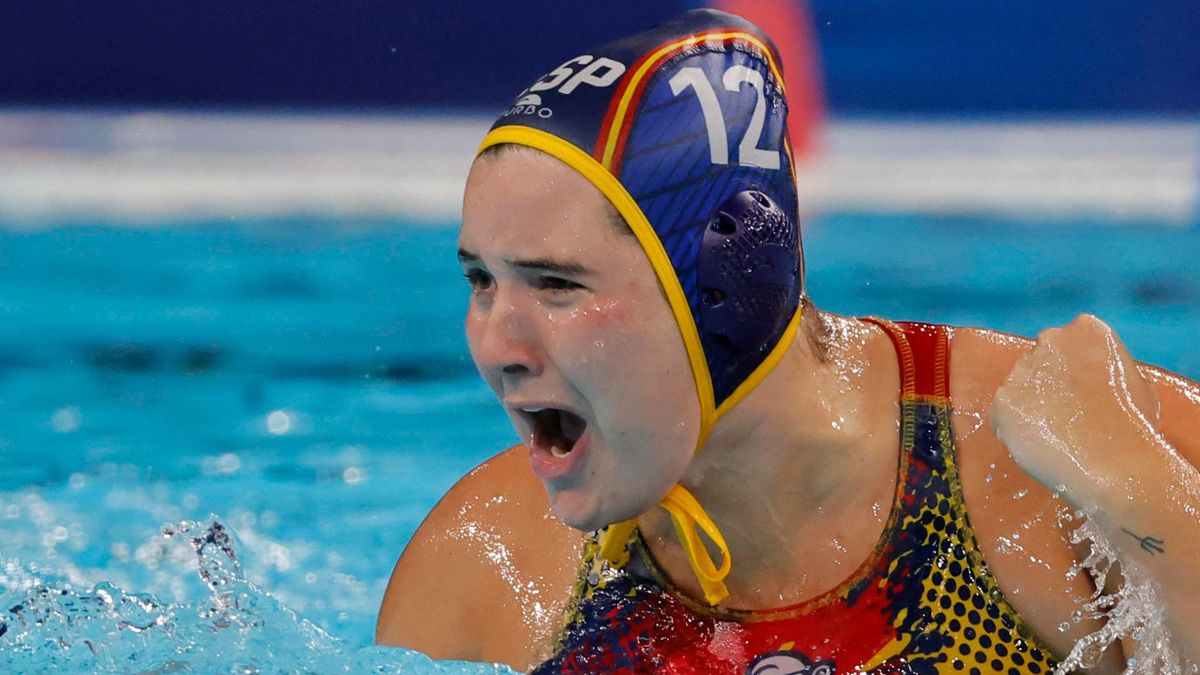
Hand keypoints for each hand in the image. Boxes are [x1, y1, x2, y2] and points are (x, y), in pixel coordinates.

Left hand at [991, 314, 1160, 508]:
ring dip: (1030, 407)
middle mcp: (1050, 340)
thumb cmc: (1135, 428)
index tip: (1081, 392)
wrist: (1117, 463)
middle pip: (1039, 361)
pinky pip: (1003, 415)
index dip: (1072, 371)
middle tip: (1065, 415)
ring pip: (1019, 388)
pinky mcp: (1002, 399)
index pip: (1066, 343)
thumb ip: (1102, 368)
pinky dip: (1015, 430)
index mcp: (1087, 329)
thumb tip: (1091, 378)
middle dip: (1047, 384)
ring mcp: (1023, 369)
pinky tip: (1040, 443)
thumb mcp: (1133, 381)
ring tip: (1056, 434)